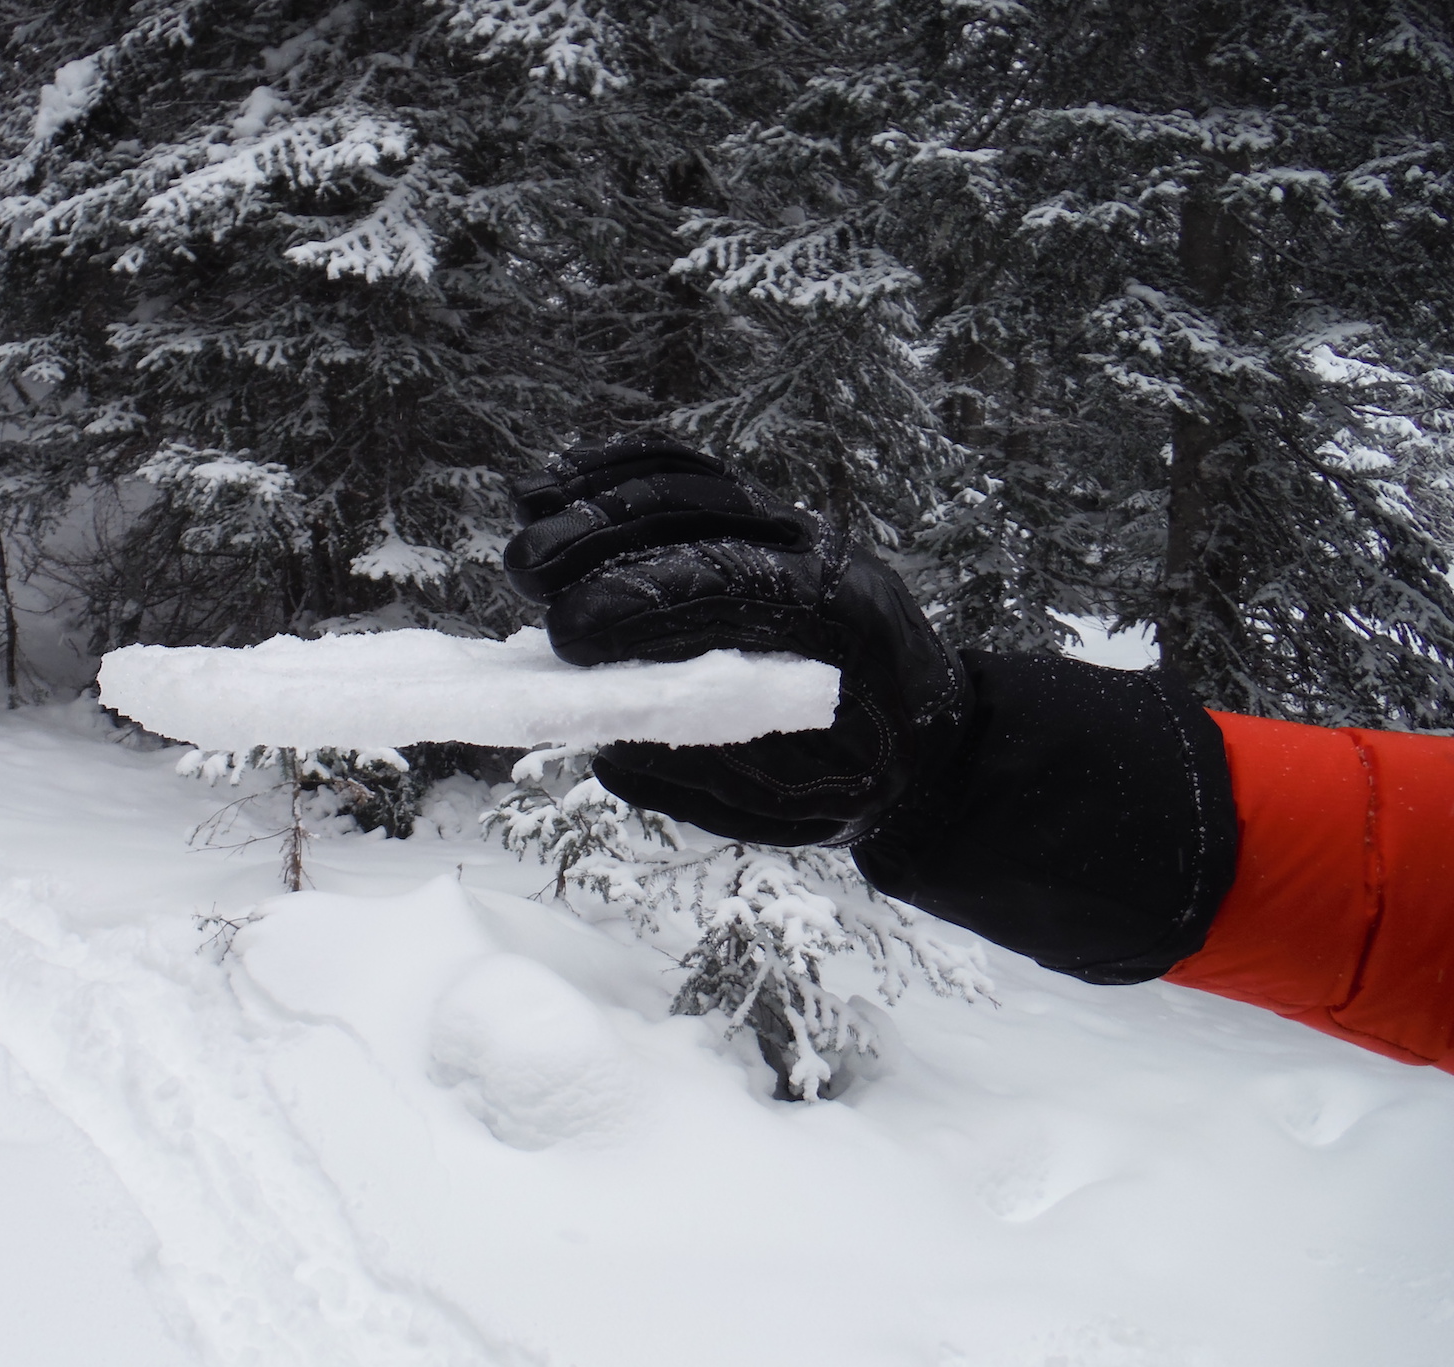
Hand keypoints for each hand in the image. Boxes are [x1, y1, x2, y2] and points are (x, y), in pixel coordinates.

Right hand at [503, 437, 965, 844]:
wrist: (930, 743)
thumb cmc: (857, 783)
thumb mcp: (796, 808)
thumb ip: (708, 782)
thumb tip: (613, 751)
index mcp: (834, 621)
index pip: (728, 585)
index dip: (641, 602)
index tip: (568, 634)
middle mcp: (817, 554)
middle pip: (698, 517)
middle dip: (600, 537)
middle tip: (524, 570)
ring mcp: (791, 527)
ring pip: (690, 486)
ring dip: (597, 494)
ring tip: (524, 513)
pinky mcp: (762, 521)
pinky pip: (690, 478)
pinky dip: (621, 470)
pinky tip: (559, 480)